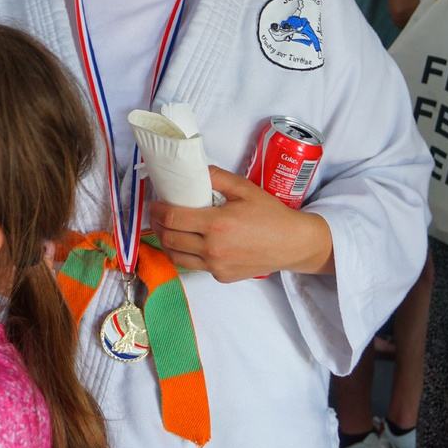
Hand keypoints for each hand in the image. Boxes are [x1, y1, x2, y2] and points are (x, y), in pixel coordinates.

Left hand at [148, 166, 333, 282]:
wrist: (292, 244)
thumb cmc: (271, 215)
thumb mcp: (245, 189)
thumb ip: (217, 178)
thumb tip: (195, 171)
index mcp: (216, 224)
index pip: (173, 218)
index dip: (157, 210)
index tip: (155, 203)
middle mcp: (212, 249)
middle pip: (169, 238)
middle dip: (158, 225)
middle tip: (158, 215)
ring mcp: (216, 266)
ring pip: (176, 257)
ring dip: (166, 243)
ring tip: (168, 230)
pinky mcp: (221, 276)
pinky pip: (195, 266)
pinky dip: (186, 254)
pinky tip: (190, 243)